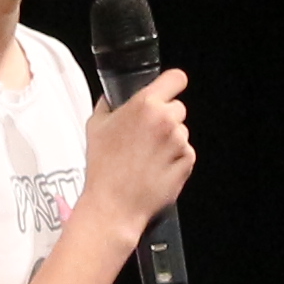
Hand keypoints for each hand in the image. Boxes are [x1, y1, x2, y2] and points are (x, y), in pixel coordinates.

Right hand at [81, 66, 195, 245]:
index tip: (167, 90)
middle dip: (165, 117)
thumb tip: (112, 98)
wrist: (114, 204)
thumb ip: (108, 105)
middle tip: (147, 134)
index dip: (171, 84)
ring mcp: (179, 143)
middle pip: (178, 108)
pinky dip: (175, 159)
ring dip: (170, 140)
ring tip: (147, 156)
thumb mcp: (96, 126)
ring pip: (181, 132)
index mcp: (145, 105)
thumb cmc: (103, 168)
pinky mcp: (187, 163)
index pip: (176, 79)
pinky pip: (186, 153)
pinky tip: (155, 168)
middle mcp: (166, 121)